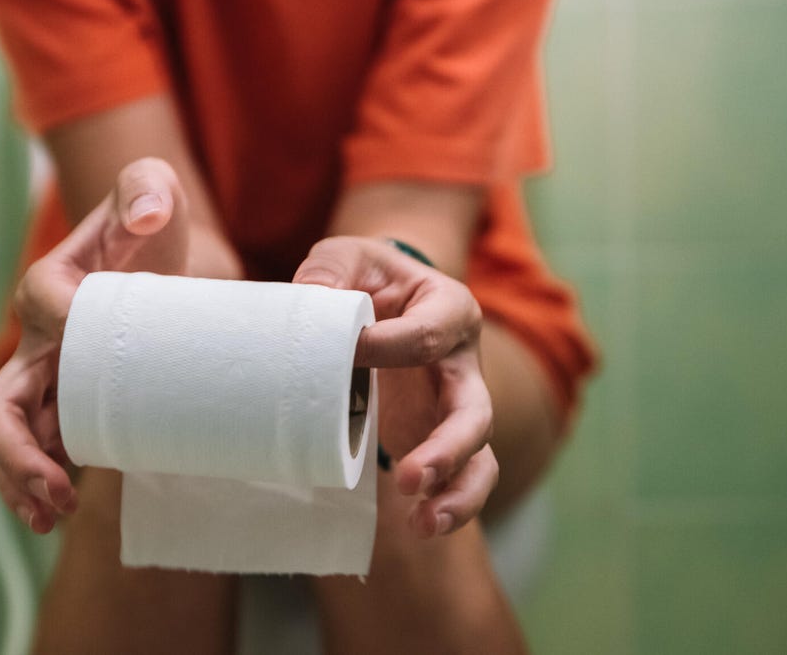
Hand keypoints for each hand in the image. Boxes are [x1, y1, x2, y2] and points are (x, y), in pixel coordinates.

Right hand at [0, 157, 198, 532]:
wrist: (168, 262)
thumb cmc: (153, 226)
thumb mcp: (154, 192)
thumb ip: (146, 186)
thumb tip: (146, 216)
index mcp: (51, 285)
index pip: (44, 307)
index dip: (67, 330)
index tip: (109, 355)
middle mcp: (39, 338)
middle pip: (1, 401)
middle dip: (17, 450)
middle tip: (55, 489)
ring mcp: (50, 377)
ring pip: (11, 435)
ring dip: (21, 480)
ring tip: (50, 515)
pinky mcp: (72, 402)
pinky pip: (40, 448)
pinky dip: (38, 483)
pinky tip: (56, 513)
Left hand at [293, 236, 497, 537]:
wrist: (377, 300)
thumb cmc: (362, 279)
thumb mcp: (344, 259)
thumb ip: (327, 273)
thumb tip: (307, 303)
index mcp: (449, 308)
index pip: (429, 334)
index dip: (388, 347)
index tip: (349, 354)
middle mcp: (464, 363)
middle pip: (474, 410)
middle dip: (446, 448)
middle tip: (409, 477)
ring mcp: (457, 406)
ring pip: (479, 454)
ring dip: (456, 491)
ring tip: (423, 523)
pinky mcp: (439, 437)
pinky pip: (461, 477)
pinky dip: (448, 505)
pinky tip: (421, 526)